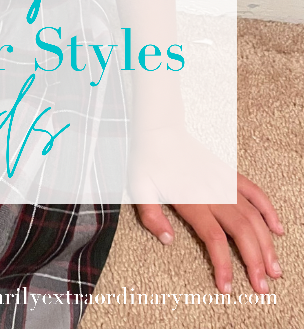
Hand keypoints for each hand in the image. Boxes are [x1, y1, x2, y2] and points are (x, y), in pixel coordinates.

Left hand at [138, 173, 283, 294]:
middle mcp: (213, 191)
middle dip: (254, 261)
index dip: (223, 265)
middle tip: (261, 288)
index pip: (214, 237)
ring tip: (274, 270)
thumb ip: (151, 215)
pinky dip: (268, 211)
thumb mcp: (138, 187)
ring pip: (253, 216)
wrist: (160, 129)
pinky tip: (277, 230)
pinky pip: (255, 192)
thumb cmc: (148, 160)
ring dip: (266, 244)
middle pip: (241, 230)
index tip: (227, 287)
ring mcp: (224, 182)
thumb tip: (168, 240)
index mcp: (191, 199)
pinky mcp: (230, 173)